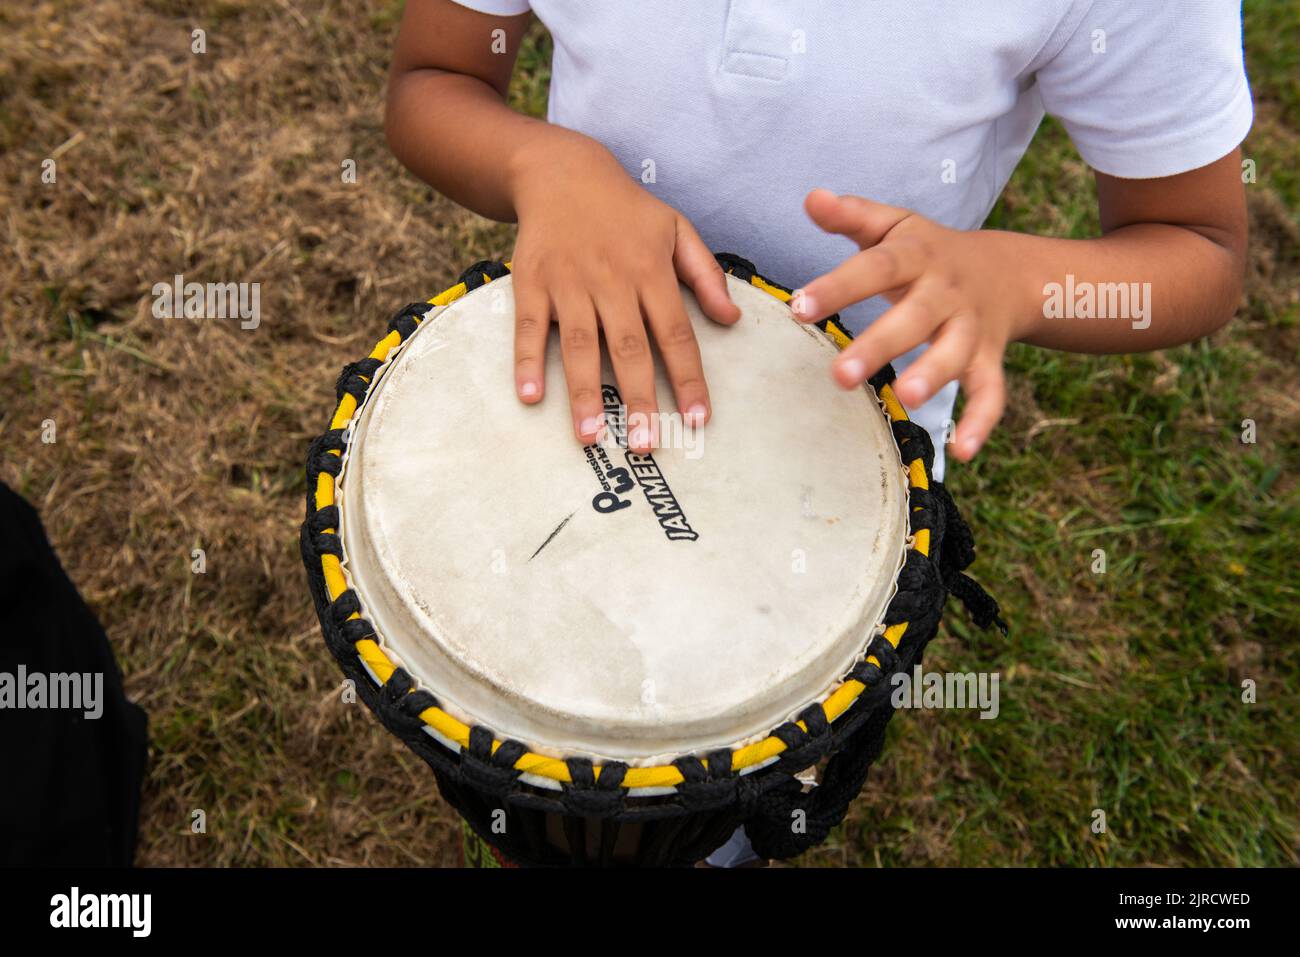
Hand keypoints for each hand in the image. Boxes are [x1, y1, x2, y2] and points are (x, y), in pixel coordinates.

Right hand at [509, 136, 739, 450]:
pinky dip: (526, 361)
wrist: (562, 172)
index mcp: (651, 271)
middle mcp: (611, 280)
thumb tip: (732, 319)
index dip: (689, 379)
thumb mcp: (676, 229)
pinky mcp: (531, 283)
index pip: (676, 334)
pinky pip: (528, 327)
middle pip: (628, 348)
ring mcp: (568, 283)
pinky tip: (531, 396)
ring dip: (584, 392)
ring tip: (590, 436)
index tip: (698, 419)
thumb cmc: (626, 210)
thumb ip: (705, 275)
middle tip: (644, 444)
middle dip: (638, 398)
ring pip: (578, 345)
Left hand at [790, 189, 1036, 461]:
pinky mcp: (989, 360)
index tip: (799, 307)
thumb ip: (852, 216)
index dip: (838, 287)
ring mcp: (971, 328)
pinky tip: (961, 451)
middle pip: (915, 317)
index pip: (874, 267)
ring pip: (956, 354)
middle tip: (840, 375)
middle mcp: (947, 292)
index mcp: (917, 256)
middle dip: (879, 345)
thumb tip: (811, 198)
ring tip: (904, 397)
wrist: (1008, 270)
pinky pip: (991, 393)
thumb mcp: (895, 226)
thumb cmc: (929, 251)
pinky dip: (981, 422)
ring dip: (933, 376)